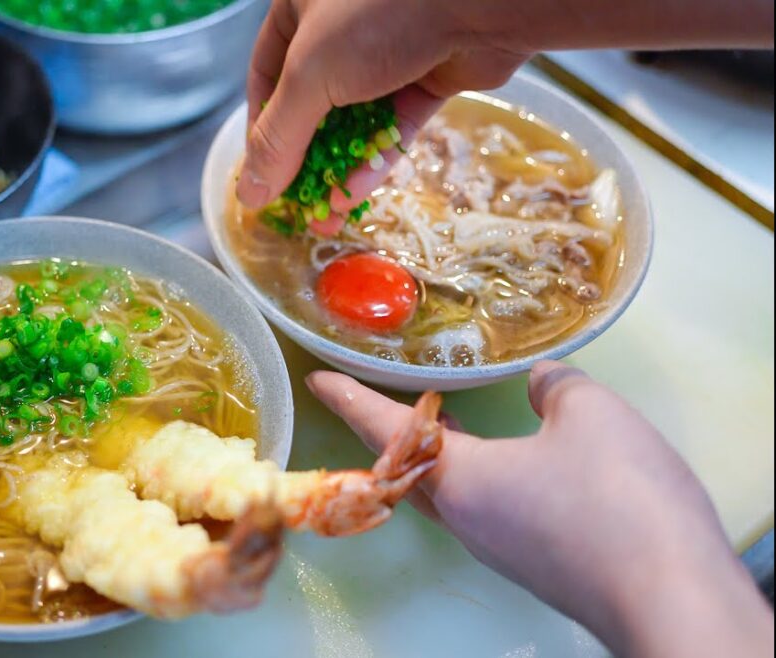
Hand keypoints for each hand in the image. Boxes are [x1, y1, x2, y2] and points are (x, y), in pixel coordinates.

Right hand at [237, 0, 527, 210]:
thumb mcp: (311, 76)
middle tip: (301, 207)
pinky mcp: (428, 71)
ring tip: (331, 212)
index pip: (266, 77)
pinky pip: (395, 122)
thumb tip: (250, 194)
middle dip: (307, 161)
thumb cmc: (382, 14)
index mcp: (301, 7)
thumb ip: (278, 138)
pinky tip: (360, 189)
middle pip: (312, 106)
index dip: (262, 130)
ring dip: (342, 167)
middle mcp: (340, 27)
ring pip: (355, 120)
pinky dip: (378, 156)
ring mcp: (387, 49)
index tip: (262, 177)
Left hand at [307, 362, 773, 656]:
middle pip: (408, 471)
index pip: (388, 430)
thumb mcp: (591, 416)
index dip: (352, 398)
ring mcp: (499, 549)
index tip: (318, 380)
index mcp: (460, 480)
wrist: (671, 598)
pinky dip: (482, 476)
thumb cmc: (617, 499)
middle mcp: (467, 520)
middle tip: (380, 397)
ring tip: (449, 419)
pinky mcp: (535, 564)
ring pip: (451, 493)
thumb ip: (556, 388)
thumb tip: (542, 382)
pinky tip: (517, 459)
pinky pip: (490, 509)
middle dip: (391, 433)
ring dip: (439, 455)